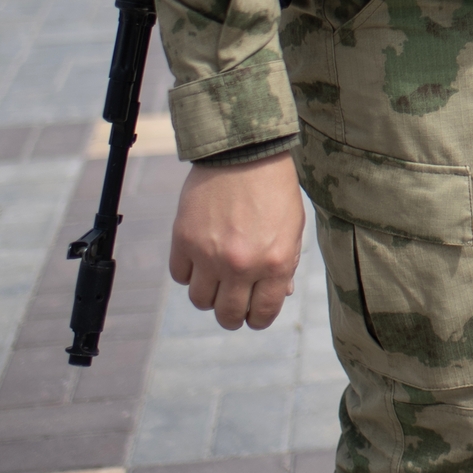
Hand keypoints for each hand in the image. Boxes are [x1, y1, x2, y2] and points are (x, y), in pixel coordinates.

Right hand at [169, 151, 305, 330]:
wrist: (244, 153)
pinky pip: (180, 276)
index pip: (263, 313)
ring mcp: (210, 254)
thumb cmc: (274, 189)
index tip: (254, 316)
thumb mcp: (292, 228)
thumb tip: (281, 294)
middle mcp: (242, 265)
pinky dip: (189, 274)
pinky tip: (200, 260)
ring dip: (209, 295)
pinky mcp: (184, 240)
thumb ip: (285, 265)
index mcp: (275, 263)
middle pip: (227, 315)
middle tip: (232, 307)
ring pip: (200, 301)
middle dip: (232, 317)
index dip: (258, 320)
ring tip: (216, 280)